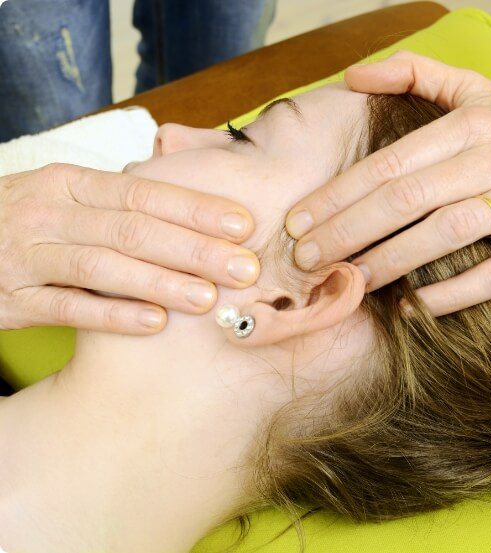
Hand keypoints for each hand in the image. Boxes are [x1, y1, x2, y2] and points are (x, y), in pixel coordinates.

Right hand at [0, 163, 258, 333]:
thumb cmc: (33, 221)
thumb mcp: (69, 199)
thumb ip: (121, 205)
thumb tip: (197, 216)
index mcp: (71, 184)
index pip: (143, 194)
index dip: (195, 209)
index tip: (242, 225)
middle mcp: (50, 213)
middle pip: (132, 229)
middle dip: (193, 249)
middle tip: (243, 267)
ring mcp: (28, 255)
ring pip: (103, 267)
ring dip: (160, 282)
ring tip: (207, 298)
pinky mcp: (12, 298)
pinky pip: (68, 307)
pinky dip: (113, 315)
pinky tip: (154, 324)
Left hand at [286, 51, 490, 315]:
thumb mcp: (477, 91)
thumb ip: (415, 75)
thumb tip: (352, 76)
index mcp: (471, 125)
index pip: (388, 164)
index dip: (337, 195)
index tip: (298, 221)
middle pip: (406, 200)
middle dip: (348, 231)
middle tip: (307, 258)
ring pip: (445, 235)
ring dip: (390, 261)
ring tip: (348, 281)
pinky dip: (450, 295)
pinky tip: (409, 308)